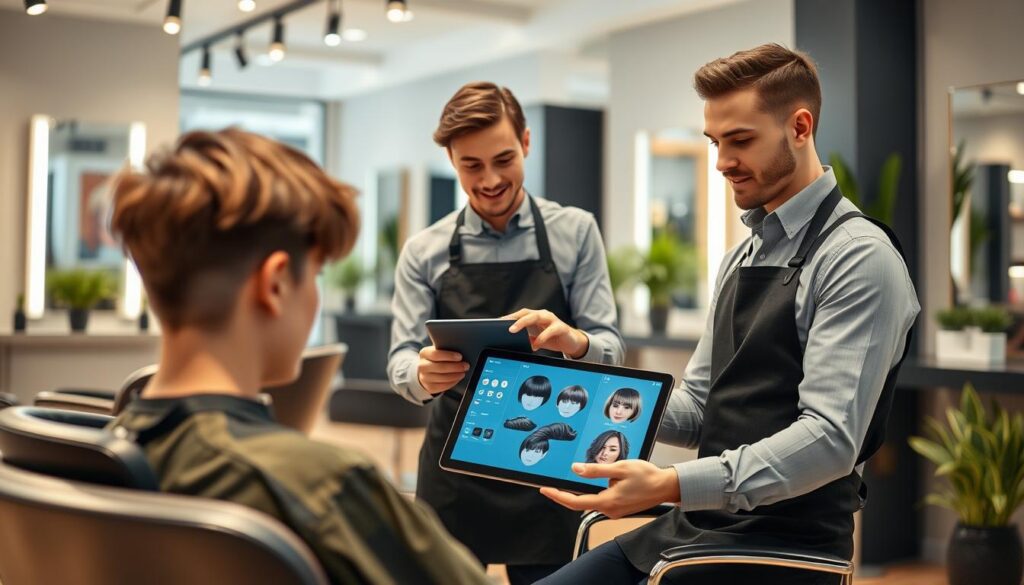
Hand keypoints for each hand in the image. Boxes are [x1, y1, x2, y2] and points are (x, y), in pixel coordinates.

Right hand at [416, 346, 469, 394]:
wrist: (427, 371)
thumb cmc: (437, 358)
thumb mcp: (438, 351)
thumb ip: (446, 349)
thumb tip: (461, 349)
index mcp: (424, 353)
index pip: (436, 354)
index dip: (449, 356)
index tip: (460, 357)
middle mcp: (422, 366)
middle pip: (440, 367)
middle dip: (455, 367)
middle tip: (466, 365)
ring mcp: (424, 378)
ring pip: (442, 378)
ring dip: (455, 375)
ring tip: (463, 372)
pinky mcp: (430, 387)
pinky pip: (443, 386)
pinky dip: (453, 382)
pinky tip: (458, 378)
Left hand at [503, 308, 588, 358]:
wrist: (571, 342)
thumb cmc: (551, 338)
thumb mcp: (535, 339)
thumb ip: (525, 338)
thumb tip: (509, 341)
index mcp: (535, 317)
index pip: (520, 314)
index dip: (509, 317)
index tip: (497, 323)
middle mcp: (543, 315)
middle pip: (527, 313)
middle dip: (515, 319)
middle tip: (505, 327)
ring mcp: (552, 320)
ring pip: (537, 317)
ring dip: (524, 323)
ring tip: (514, 331)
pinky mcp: (561, 327)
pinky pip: (550, 330)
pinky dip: (542, 337)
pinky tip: (536, 344)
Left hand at [539, 460, 680, 518]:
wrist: (666, 486)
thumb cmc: (647, 476)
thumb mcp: (619, 468)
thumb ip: (596, 470)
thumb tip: (576, 469)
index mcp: (608, 501)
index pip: (575, 502)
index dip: (558, 496)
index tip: (545, 490)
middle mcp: (610, 510)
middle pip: (580, 504)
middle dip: (564, 495)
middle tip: (549, 486)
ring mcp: (615, 511)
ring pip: (592, 500)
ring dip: (583, 491)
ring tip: (582, 480)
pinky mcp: (619, 509)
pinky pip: (602, 500)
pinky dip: (596, 491)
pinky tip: (603, 480)